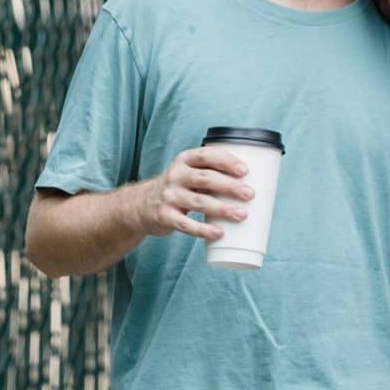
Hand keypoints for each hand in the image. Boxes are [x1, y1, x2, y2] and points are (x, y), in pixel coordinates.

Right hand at [137, 146, 253, 240]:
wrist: (139, 205)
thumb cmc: (176, 188)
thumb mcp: (187, 173)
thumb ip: (210, 174)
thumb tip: (250, 184)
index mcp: (184, 160)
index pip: (206, 155)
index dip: (226, 161)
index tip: (245, 171)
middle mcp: (175, 175)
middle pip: (206, 179)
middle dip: (230, 186)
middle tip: (250, 194)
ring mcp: (169, 196)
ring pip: (199, 202)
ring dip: (222, 209)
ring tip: (241, 215)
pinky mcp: (164, 216)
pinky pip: (186, 225)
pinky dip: (204, 230)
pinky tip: (219, 233)